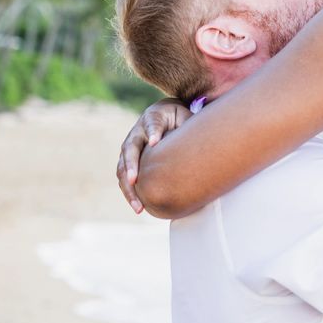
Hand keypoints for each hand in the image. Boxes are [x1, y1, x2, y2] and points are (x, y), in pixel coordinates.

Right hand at [116, 98, 191, 212]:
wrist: (163, 115)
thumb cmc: (177, 117)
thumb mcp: (184, 116)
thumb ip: (189, 125)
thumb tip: (200, 140)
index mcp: (152, 118)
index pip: (152, 124)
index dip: (153, 132)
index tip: (154, 141)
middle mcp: (136, 133)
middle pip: (130, 149)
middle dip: (130, 165)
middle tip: (134, 180)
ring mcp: (130, 148)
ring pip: (122, 168)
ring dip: (128, 187)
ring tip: (138, 206)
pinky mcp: (128, 161)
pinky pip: (124, 178)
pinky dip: (130, 193)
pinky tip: (139, 207)